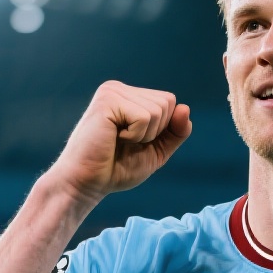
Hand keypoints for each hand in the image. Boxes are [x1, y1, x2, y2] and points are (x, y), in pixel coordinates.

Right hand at [48, 81, 191, 203]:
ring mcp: (112, 92)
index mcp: (130, 97)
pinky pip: (145, 117)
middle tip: (126, 142)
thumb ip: (175, 132)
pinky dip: (135, 135)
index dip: (163, 129)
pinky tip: (113, 138)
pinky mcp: (107, 101)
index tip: (136, 142)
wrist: (87, 183)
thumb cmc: (117, 169)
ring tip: (118, 140)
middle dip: (155, 131)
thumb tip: (186, 108)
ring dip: (144, 135)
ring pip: (158, 110)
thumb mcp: (156, 151)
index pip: (170, 102)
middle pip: (168, 103)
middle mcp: (120, 89)